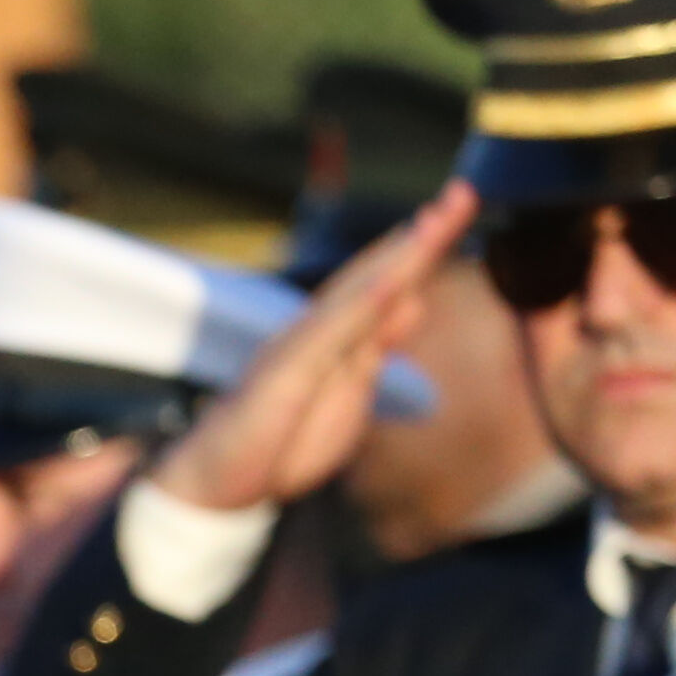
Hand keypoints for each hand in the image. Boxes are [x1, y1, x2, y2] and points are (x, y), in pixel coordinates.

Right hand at [155, 182, 473, 515]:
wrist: (211, 482)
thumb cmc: (276, 442)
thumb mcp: (344, 397)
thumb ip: (374, 348)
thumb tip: (413, 302)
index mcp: (335, 337)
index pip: (385, 283)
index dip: (423, 247)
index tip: (460, 207)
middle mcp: (315, 331)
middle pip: (374, 275)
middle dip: (421, 237)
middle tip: (463, 194)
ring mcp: (297, 349)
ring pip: (355, 295)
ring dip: (396, 258)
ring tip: (436, 220)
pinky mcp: (280, 375)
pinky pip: (325, 336)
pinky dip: (359, 307)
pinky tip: (390, 282)